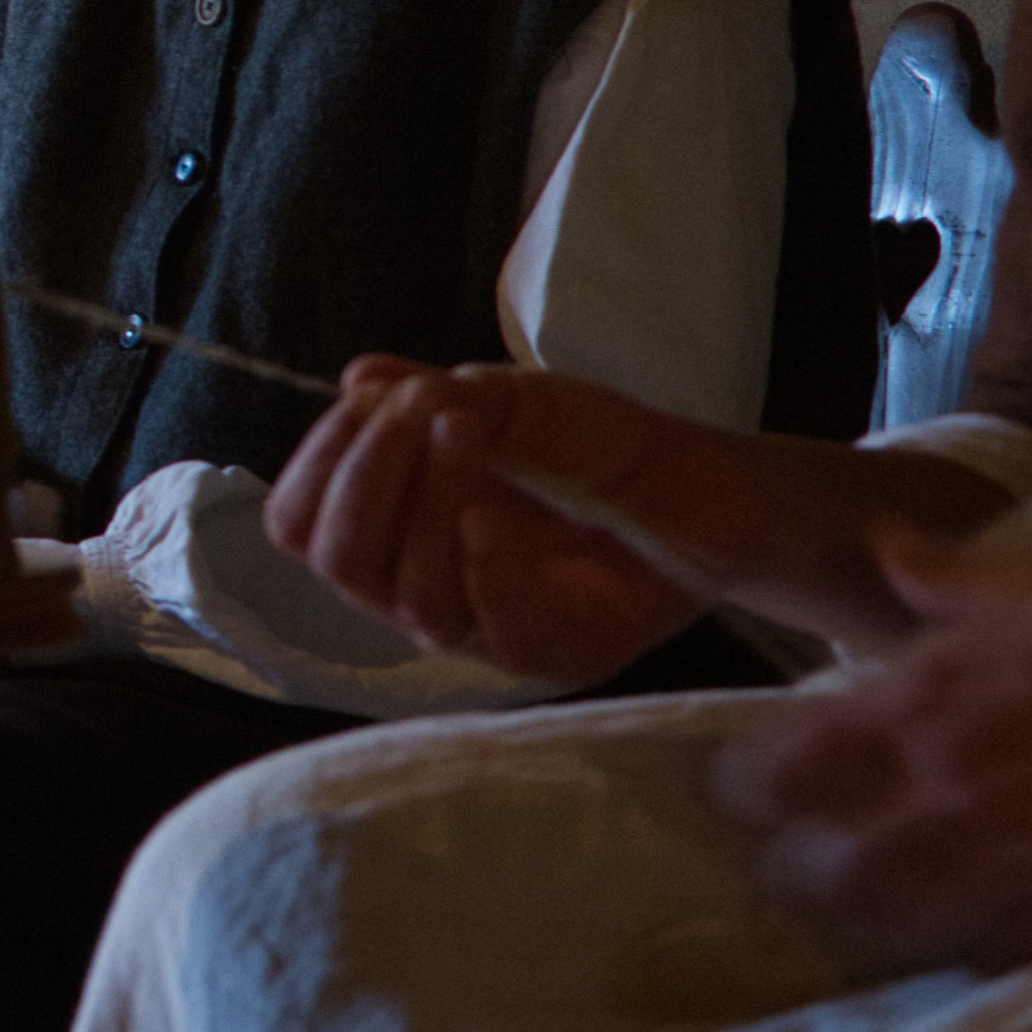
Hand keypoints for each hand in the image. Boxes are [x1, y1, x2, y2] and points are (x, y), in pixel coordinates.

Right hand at [259, 355, 822, 684]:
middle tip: (421, 409)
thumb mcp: (527, 402)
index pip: (301, 523)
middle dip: (363, 475)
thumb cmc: (619, 452)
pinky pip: (485, 627)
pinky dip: (480, 563)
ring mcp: (488, 627)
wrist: (730, 497)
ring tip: (468, 427)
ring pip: (401, 593)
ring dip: (423, 500)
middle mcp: (428, 587)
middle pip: (333, 559)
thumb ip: (439, 395)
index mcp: (402, 530)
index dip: (317, 462)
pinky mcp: (552, 655)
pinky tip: (496, 515)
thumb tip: (355, 377)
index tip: (372, 398)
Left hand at [719, 520, 1031, 964]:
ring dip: (868, 910)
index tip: (764, 778)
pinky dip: (961, 940)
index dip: (756, 783)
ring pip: (890, 923)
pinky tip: (971, 914)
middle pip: (818, 867)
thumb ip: (949, 580)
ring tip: (880, 890)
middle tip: (814, 845)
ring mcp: (1021, 855)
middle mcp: (955, 783)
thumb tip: (884, 550)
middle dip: (800, 860)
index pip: (780, 771)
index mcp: (930, 692)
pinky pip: (987, 950)